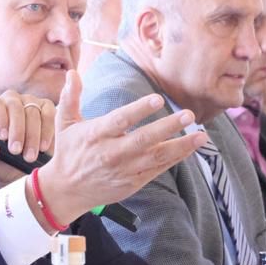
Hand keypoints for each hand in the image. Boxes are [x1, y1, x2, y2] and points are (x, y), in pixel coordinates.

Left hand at [0, 91, 56, 164]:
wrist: (26, 171)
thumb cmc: (4, 164)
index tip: (3, 137)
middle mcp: (10, 101)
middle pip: (14, 106)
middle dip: (16, 130)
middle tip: (16, 151)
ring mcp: (30, 102)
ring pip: (32, 111)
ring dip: (32, 135)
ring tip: (29, 156)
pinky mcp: (47, 107)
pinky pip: (48, 113)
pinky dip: (47, 131)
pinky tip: (43, 147)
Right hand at [33, 70, 206, 229]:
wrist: (67, 191)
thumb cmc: (68, 152)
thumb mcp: (64, 123)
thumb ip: (70, 97)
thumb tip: (72, 73)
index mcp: (95, 135)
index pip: (120, 120)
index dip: (140, 110)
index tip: (158, 99)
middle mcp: (111, 153)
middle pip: (144, 139)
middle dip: (168, 127)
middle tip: (188, 115)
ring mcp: (124, 170)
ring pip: (157, 157)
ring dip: (181, 146)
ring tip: (201, 136)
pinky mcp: (133, 183)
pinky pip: (158, 169)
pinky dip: (175, 159)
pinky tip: (189, 148)